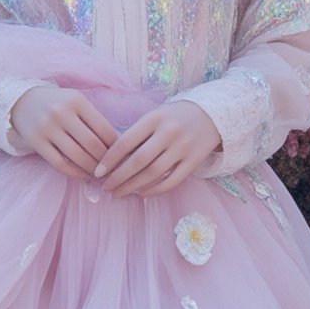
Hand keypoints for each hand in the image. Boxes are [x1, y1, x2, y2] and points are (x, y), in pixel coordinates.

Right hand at [10, 85, 118, 181]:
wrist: (21, 102)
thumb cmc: (57, 104)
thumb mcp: (76, 102)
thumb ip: (94, 120)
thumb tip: (118, 146)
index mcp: (77, 101)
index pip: (105, 129)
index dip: (117, 148)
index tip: (124, 158)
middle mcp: (62, 113)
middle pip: (93, 145)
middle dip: (106, 162)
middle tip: (114, 172)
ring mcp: (47, 128)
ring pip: (77, 156)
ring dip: (92, 170)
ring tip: (101, 176)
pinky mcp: (36, 142)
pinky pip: (60, 163)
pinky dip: (75, 174)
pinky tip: (84, 177)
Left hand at [92, 99, 222, 197]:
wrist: (211, 115)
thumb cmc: (174, 117)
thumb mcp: (155, 116)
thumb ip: (137, 134)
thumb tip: (113, 161)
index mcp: (154, 118)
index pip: (126, 142)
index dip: (109, 159)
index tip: (98, 172)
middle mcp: (169, 132)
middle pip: (138, 161)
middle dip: (119, 177)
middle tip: (106, 188)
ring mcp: (183, 147)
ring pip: (153, 173)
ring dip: (133, 186)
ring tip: (119, 193)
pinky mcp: (194, 160)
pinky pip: (172, 180)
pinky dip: (155, 189)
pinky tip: (142, 193)